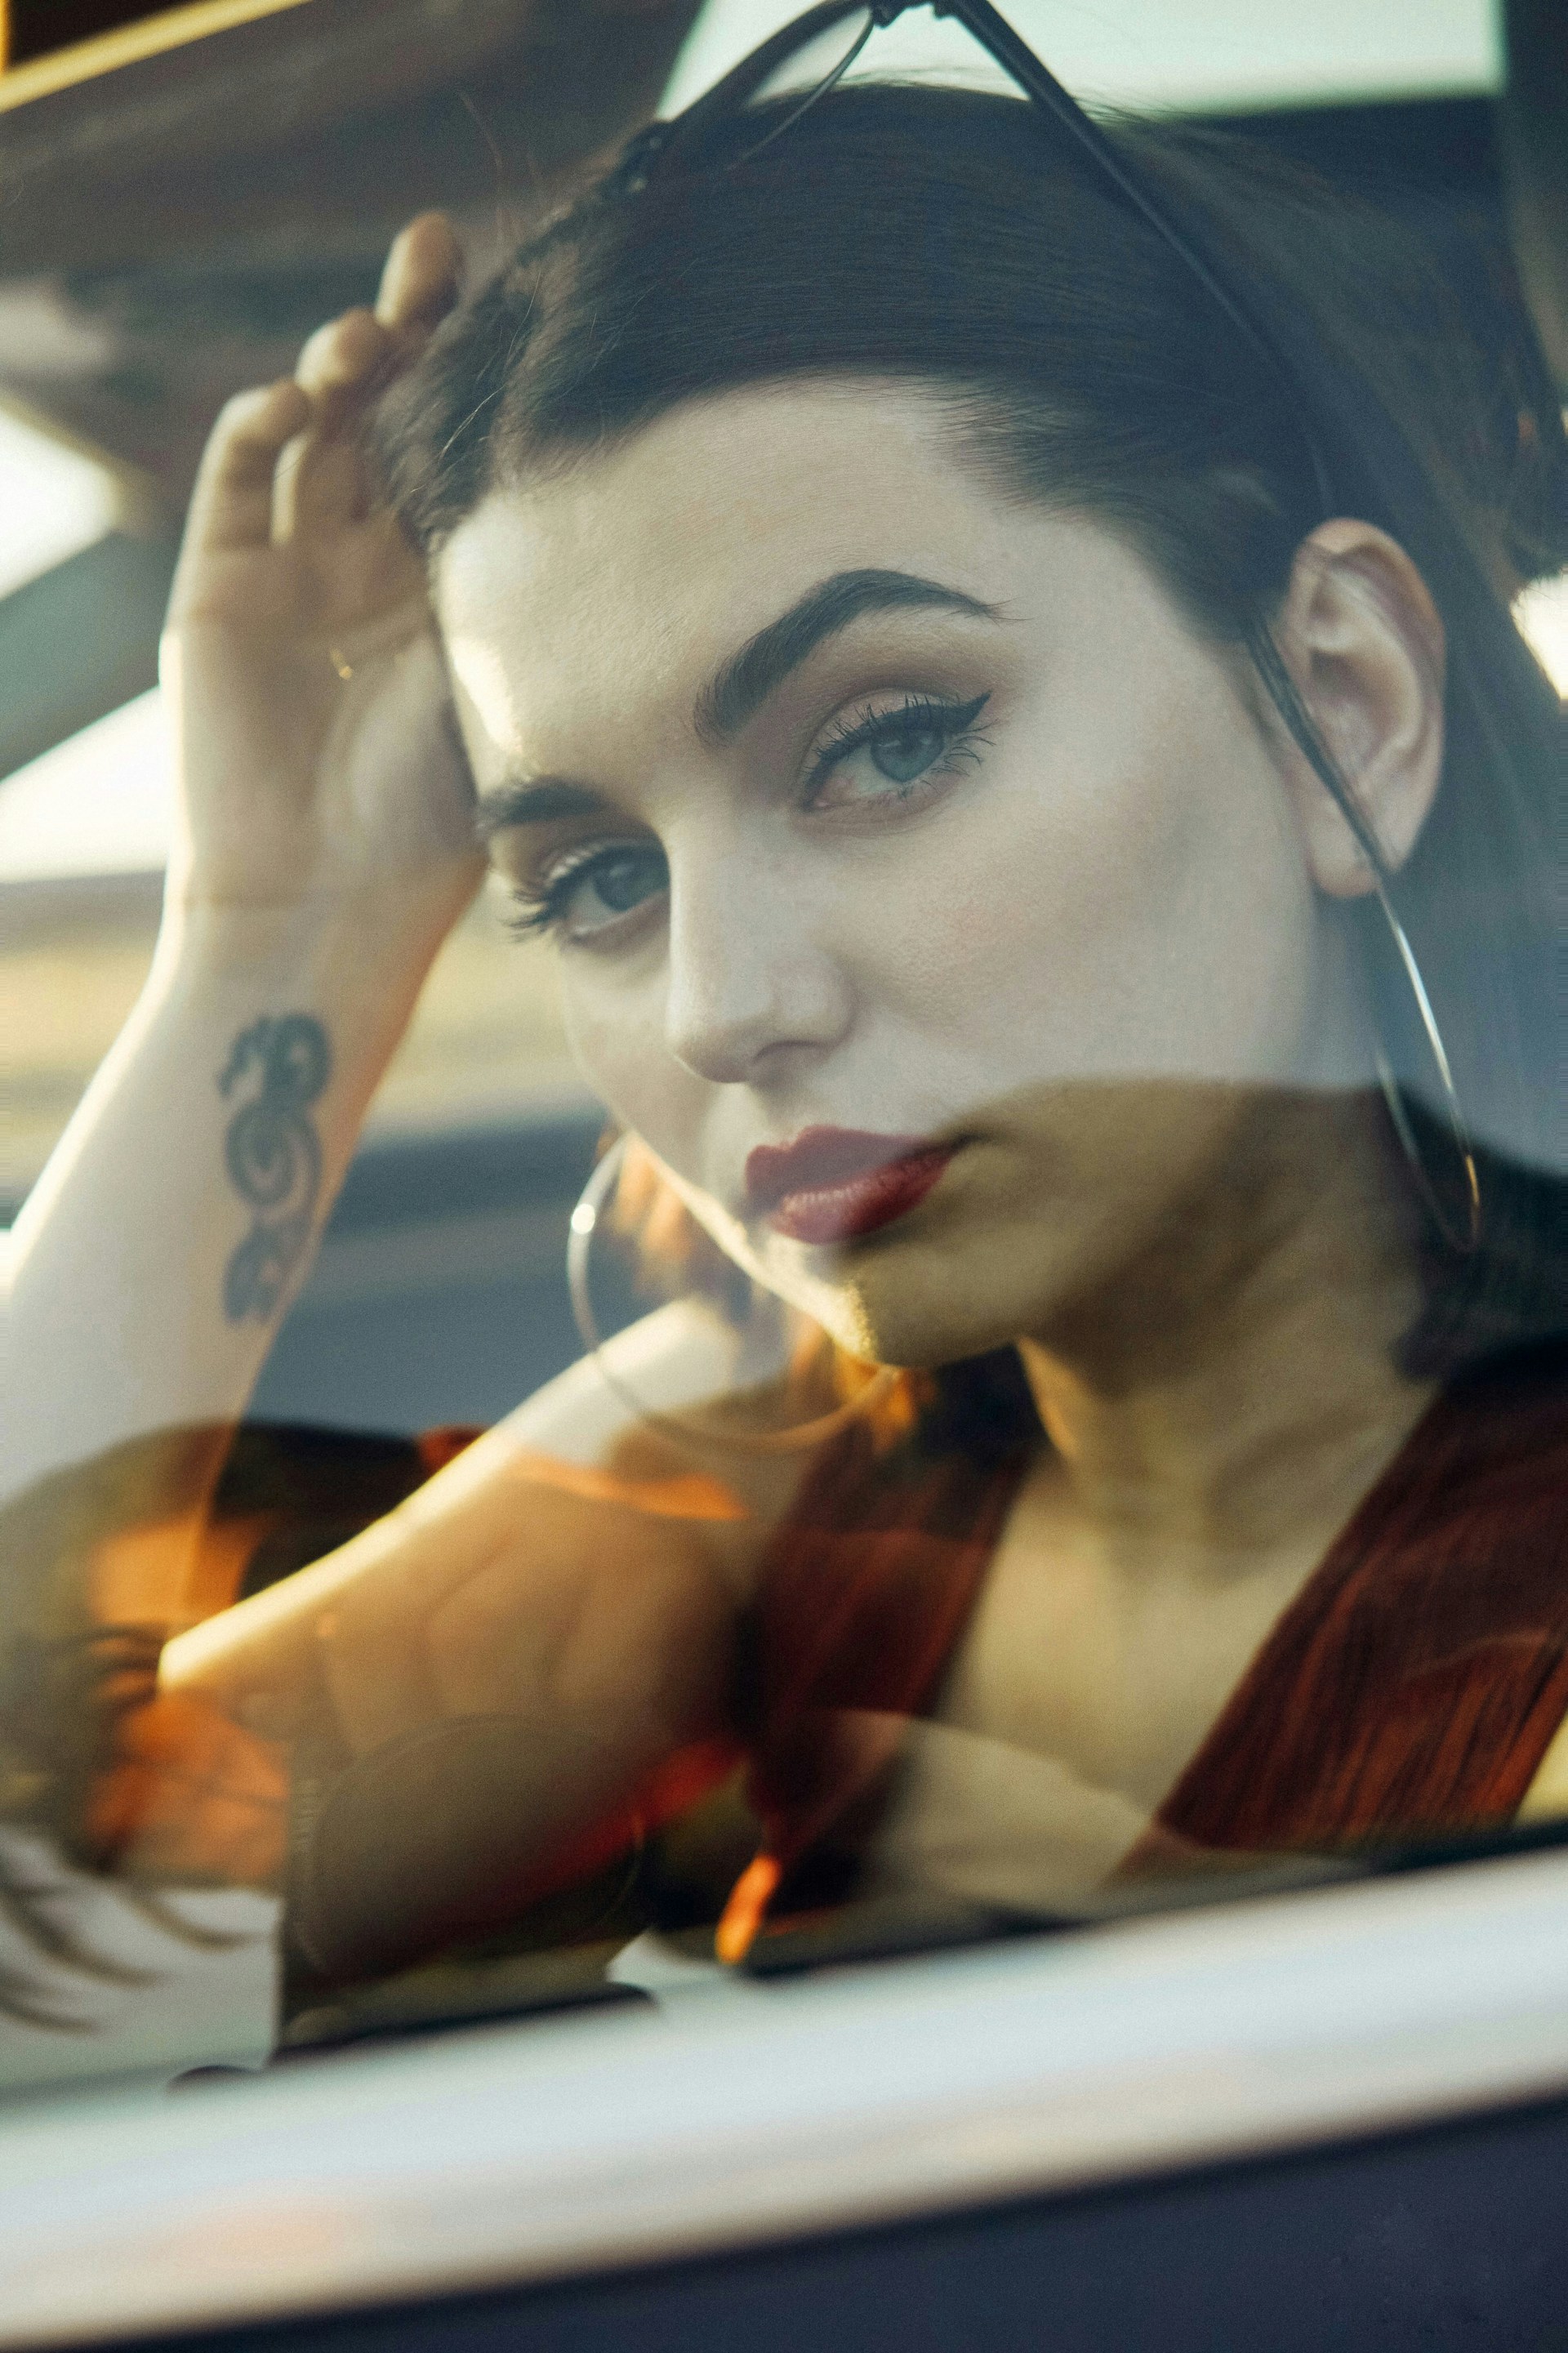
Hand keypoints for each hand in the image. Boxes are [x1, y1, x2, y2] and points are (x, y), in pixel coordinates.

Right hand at [161, 215, 484, 949]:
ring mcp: (292, 573)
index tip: (524, 296)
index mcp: (448, 588)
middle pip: (387, 412)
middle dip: (411, 327)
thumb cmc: (434, 827)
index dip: (478, 371)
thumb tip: (631, 495)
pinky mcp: (220, 591)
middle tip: (439, 252)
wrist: (324, 909)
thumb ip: (533, 596)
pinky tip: (300, 402)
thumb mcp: (507, 690)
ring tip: (369, 340)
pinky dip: (261, 427)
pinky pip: (237, 482)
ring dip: (337, 366)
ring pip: (311, 430)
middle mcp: (369, 567)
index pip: (461, 448)